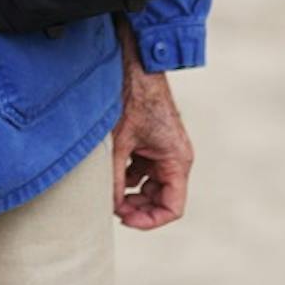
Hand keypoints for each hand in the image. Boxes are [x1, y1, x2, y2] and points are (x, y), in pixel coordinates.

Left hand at [111, 26, 193, 229]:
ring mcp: (163, 150)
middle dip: (136, 206)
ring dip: (130, 190)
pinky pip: (142, 169)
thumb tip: (109, 206)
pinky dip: (127, 174)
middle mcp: (175, 158)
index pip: (172, 208)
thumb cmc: (132, 98)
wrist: (135, 64)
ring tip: (107, 187)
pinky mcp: (152, 142)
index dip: (149, 220)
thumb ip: (115, 177)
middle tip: (110, 207)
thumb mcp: (119, 143)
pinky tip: (110, 168)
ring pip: (150, 185)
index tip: (123, 218)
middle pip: (161, 199)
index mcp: (177, 160)